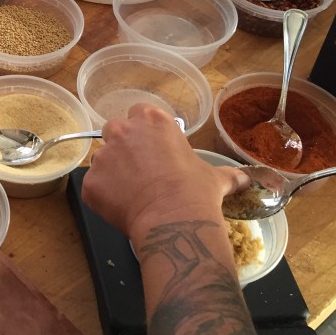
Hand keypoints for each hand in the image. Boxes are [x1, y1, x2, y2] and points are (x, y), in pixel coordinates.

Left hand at [82, 105, 246, 239]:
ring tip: (132, 193)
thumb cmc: (196, 192)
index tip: (152, 147)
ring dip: (112, 171)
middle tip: (139, 170)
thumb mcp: (215, 178)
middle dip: (123, 146)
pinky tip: (122, 209)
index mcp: (152, 120)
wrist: (173, 221)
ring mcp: (103, 156)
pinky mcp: (90, 181)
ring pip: (102, 158)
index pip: (139, 113)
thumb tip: (245, 178)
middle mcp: (123, 131)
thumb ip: (227, 173)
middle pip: (114, 130)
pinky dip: (104, 196)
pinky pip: (94, 185)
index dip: (144, 130)